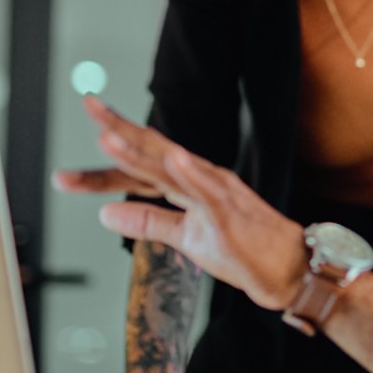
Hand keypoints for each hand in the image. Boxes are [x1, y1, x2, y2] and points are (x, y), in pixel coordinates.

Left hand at [81, 96, 306, 310]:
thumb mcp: (185, 237)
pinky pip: (208, 190)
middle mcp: (200, 177)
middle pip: (154, 150)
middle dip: (119, 129)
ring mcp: (215, 192)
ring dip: (141, 152)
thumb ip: (147, 221)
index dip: (114, 144)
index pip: (144, 159)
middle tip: (89, 105)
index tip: (83, 129)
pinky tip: (174, 159)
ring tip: (109, 137)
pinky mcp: (230, 212)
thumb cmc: (242, 251)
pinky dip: (191, 173)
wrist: (288, 268)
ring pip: (172, 168)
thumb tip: (104, 213)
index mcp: (189, 181)